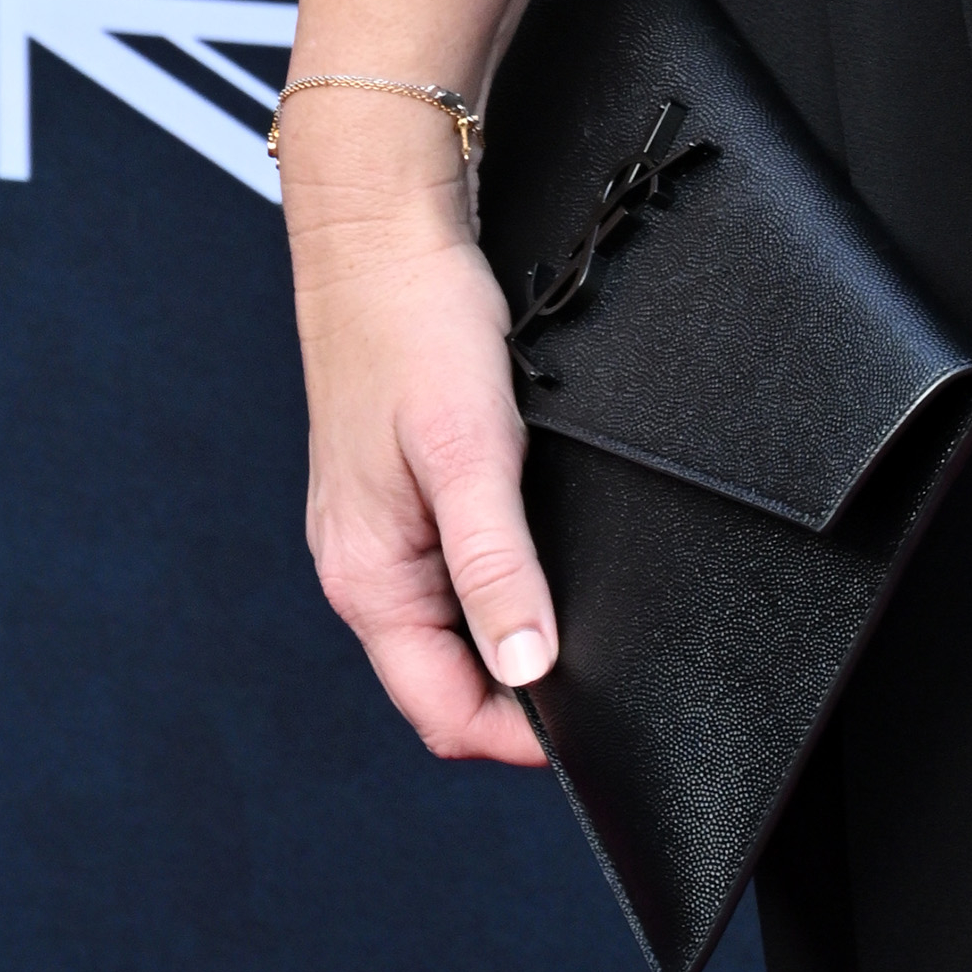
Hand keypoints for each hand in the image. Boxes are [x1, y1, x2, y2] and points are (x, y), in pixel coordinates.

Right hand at [285, 108, 557, 768]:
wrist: (386, 234)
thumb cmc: (414, 327)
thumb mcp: (470, 451)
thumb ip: (496, 566)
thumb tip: (528, 670)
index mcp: (367, 580)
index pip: (440, 711)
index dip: (517, 736)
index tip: (591, 728)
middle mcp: (367, 570)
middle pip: (445, 680)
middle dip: (520, 694)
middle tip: (604, 676)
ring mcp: (381, 533)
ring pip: (452, 628)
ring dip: (512, 635)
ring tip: (582, 619)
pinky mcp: (402, 495)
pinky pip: (452, 573)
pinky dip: (500, 584)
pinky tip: (543, 559)